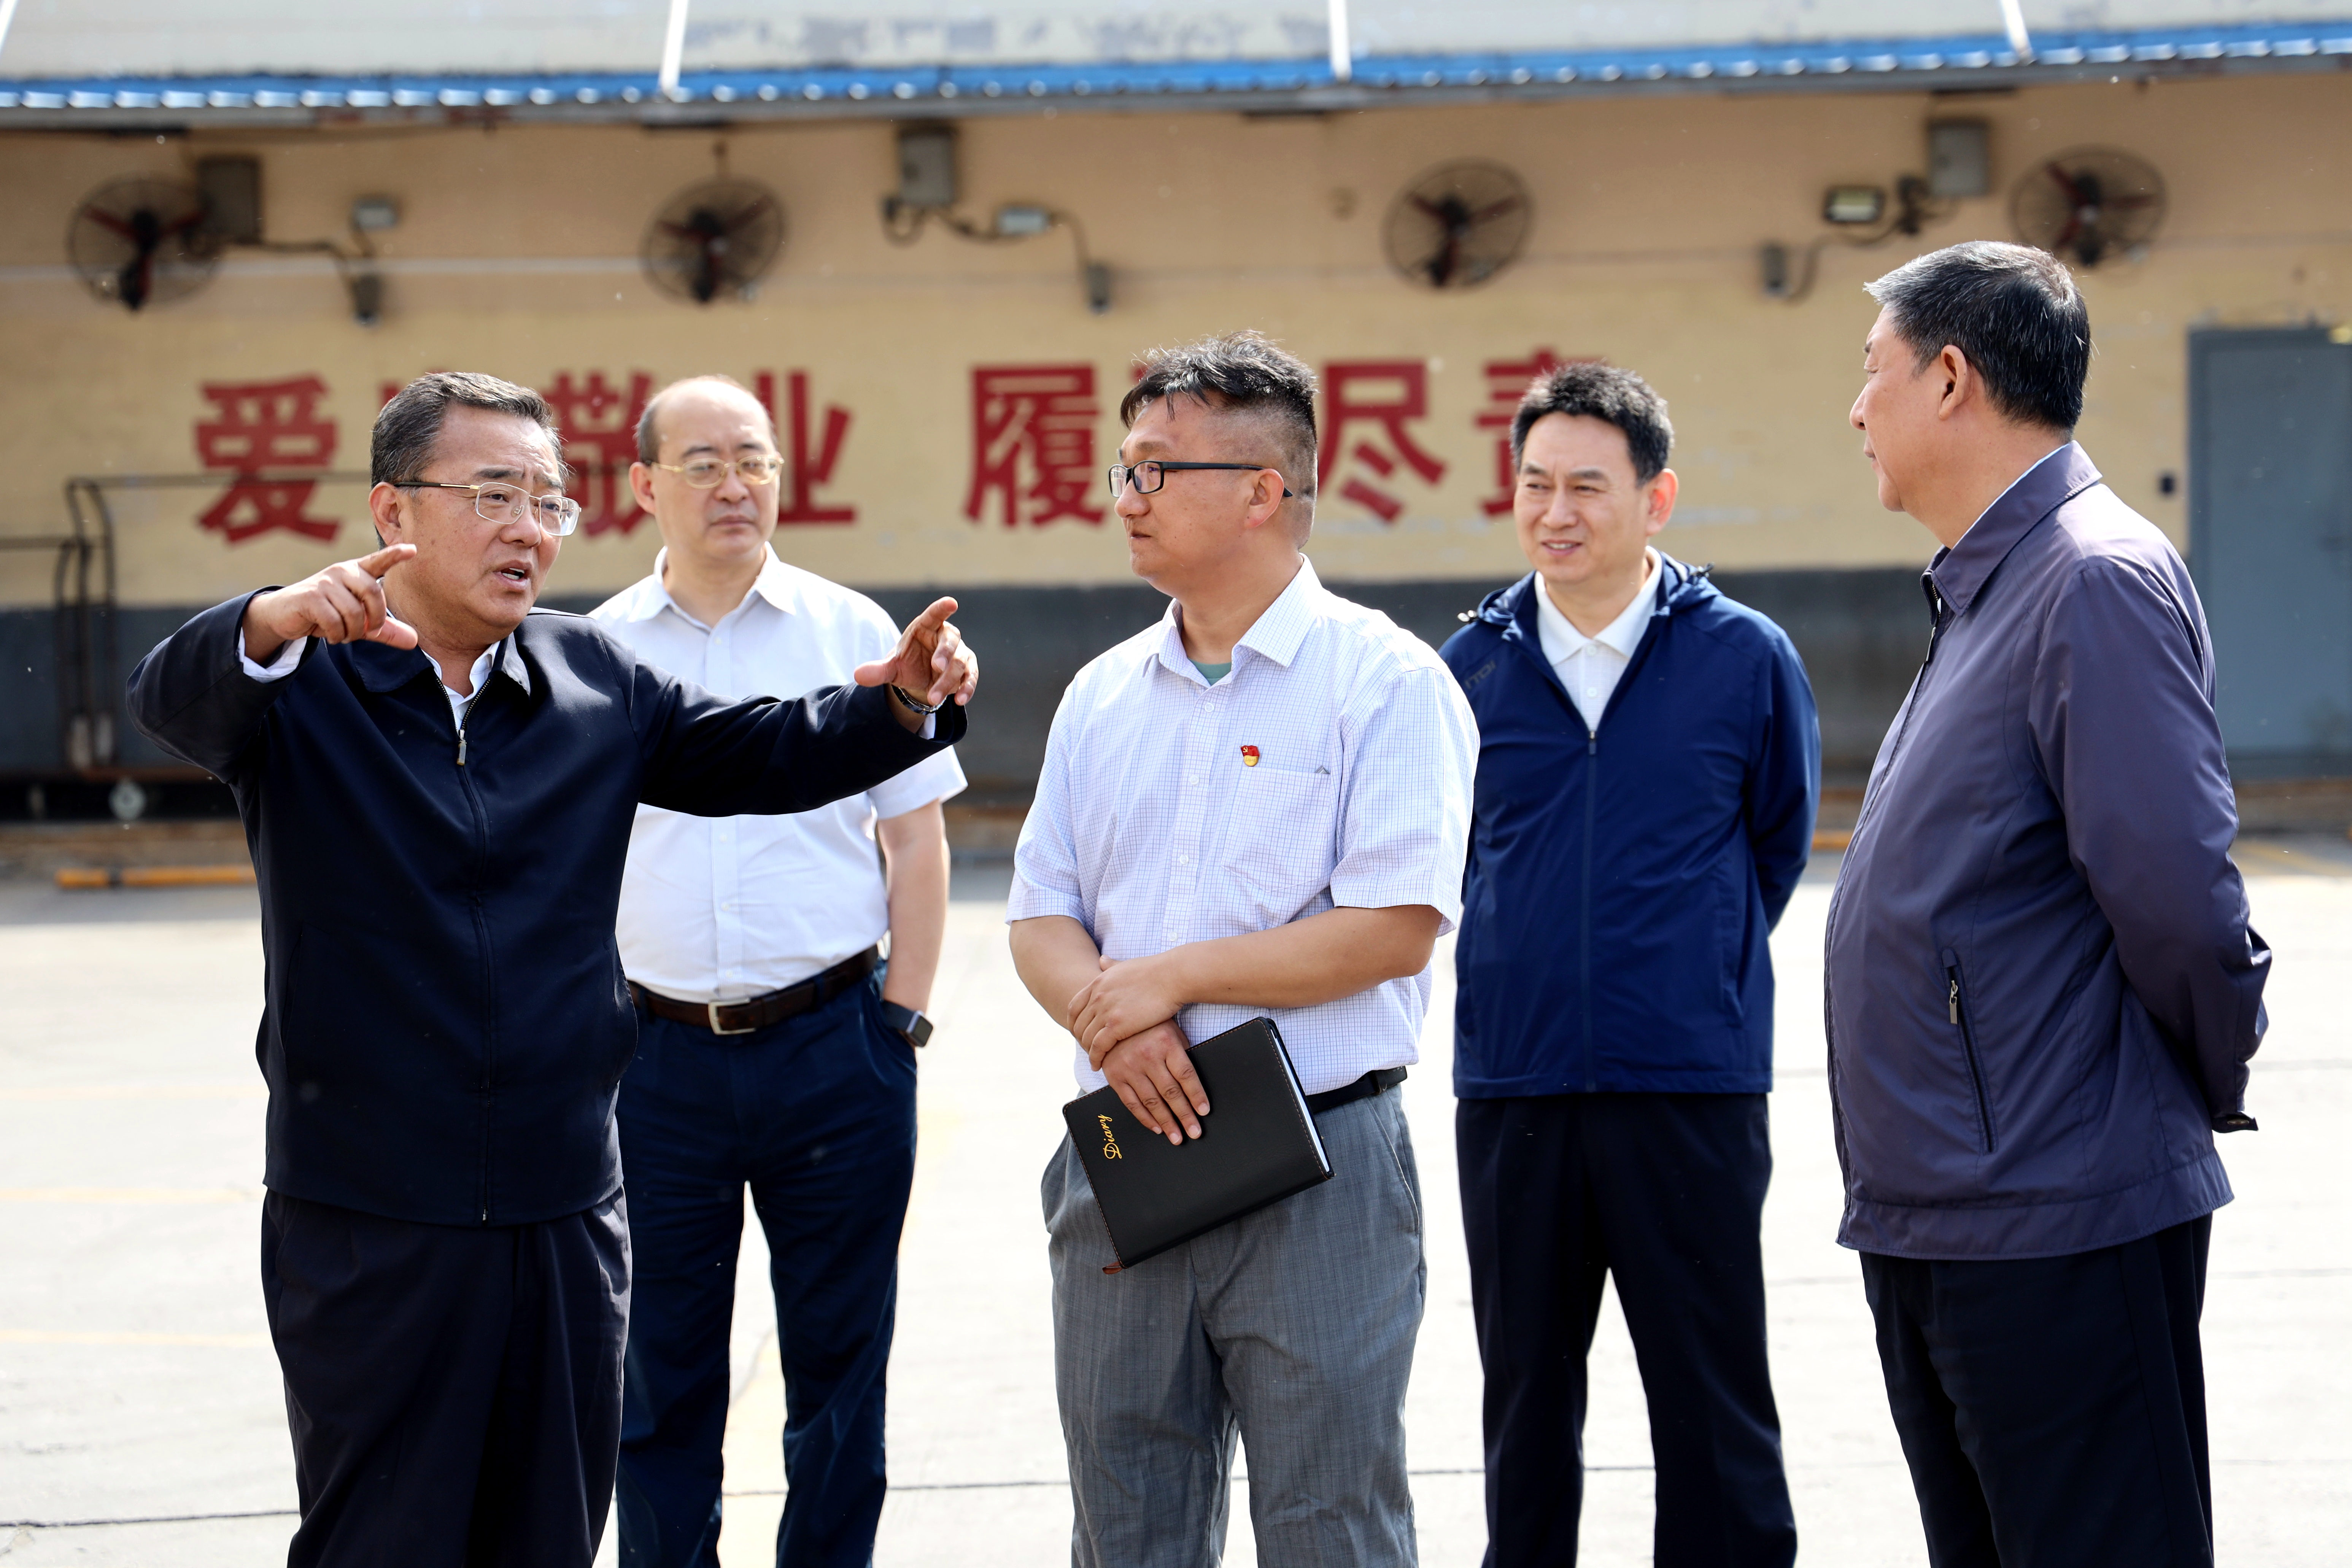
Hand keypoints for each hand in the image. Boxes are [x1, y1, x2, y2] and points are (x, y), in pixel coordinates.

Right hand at [242, 543, 419, 662]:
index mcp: (357, 573)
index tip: (413, 549)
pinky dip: (337, 635)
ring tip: (344, 635)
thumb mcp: (359, 623)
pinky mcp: (310, 596)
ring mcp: (325, 582)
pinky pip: (334, 621)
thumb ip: (385, 630)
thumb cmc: (327, 614)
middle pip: (373, 592)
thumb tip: (414, 641)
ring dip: (353, 632)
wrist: (286, 616)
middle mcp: (342, 571)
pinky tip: (331, 635)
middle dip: (376, 618)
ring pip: (353, 612)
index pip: (378, 561)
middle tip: (369, 632)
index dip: (394, 555)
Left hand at [854, 596, 976, 722]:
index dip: (942, 609)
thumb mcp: (891, 668)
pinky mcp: (967, 669)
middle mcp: (945, 636)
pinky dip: (966, 688)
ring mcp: (959, 653)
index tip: (951, 603)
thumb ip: (878, 670)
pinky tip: (959, 700)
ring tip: (933, 698)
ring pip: (959, 663)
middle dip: (945, 654)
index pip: (934, 615)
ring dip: (947, 681)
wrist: (920, 681)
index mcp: (926, 627)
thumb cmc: (907, 664)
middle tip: (936, 667)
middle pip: (951, 640)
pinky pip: (970, 677)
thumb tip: (858, 676)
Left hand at [1070, 953, 1185, 1069]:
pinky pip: (1098, 1047)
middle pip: (1078, 1024)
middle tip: (1087, 1049)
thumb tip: (1101, 960)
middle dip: (1080, 1039)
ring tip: (1094, 1060)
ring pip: (1086, 1038)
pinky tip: (1098, 1065)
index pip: (1074, 1007)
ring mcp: (1105, 1011)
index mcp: (1098, 982)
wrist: (1172, 976)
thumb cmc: (1155, 971)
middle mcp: (1097, 996)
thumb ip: (1111, 966)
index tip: (1079, 1032)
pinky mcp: (1117, 1025)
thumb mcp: (1126, 965)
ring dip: (1087, 1051)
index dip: (1074, 1023)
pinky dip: (1095, 1058)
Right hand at [1098, 1019, 1208, 1144]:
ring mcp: (1129, 1067)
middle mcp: (1147, 1056)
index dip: (1196, 1095)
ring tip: (1177, 1137)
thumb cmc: (1151, 1027)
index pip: (1186, 1075)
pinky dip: (1145, 1118)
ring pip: (1152, 1101)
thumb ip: (1182, 1054)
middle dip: (1184, 1115)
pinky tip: (1157, 1128)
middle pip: (1170, 1092)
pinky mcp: (1115, 1076)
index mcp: (1166, 1043)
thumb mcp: (1171, 1033)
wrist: (1114, 1020)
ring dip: (1166, 1122)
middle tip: (1195, 1133)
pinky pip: (1131, 1103)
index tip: (1204, 1112)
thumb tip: (1196, 1086)